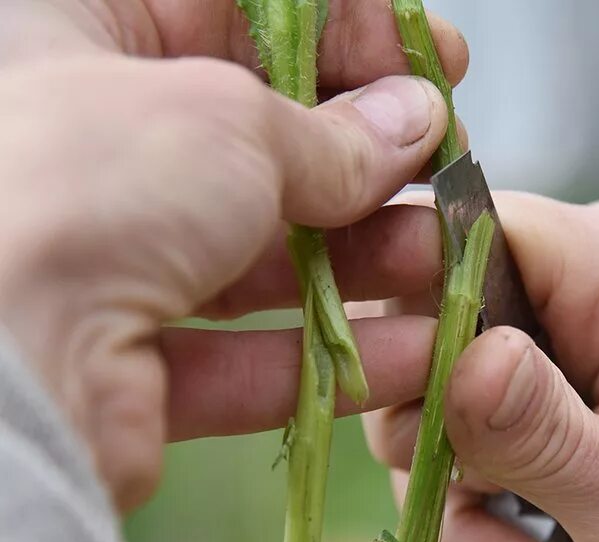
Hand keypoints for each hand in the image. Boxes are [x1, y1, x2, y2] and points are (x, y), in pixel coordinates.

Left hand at [0, 0, 468, 510]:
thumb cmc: (78, 183)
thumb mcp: (229, 120)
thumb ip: (331, 132)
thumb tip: (412, 123)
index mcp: (71, 37)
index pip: (235, 14)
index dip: (347, 36)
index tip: (429, 65)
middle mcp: (81, 149)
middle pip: (256, 145)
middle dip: (368, 161)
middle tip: (444, 167)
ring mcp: (100, 260)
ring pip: (257, 255)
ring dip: (362, 260)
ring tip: (440, 255)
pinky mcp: (122, 366)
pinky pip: (241, 354)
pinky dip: (328, 356)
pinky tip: (410, 349)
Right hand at [363, 193, 598, 541]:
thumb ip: (540, 429)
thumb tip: (457, 359)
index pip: (467, 228)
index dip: (409, 303)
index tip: (398, 406)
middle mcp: (591, 289)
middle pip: (434, 325)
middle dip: (441, 450)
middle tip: (493, 539)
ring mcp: (570, 348)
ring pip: (440, 404)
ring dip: (464, 512)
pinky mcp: (556, 403)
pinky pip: (471, 447)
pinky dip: (482, 529)